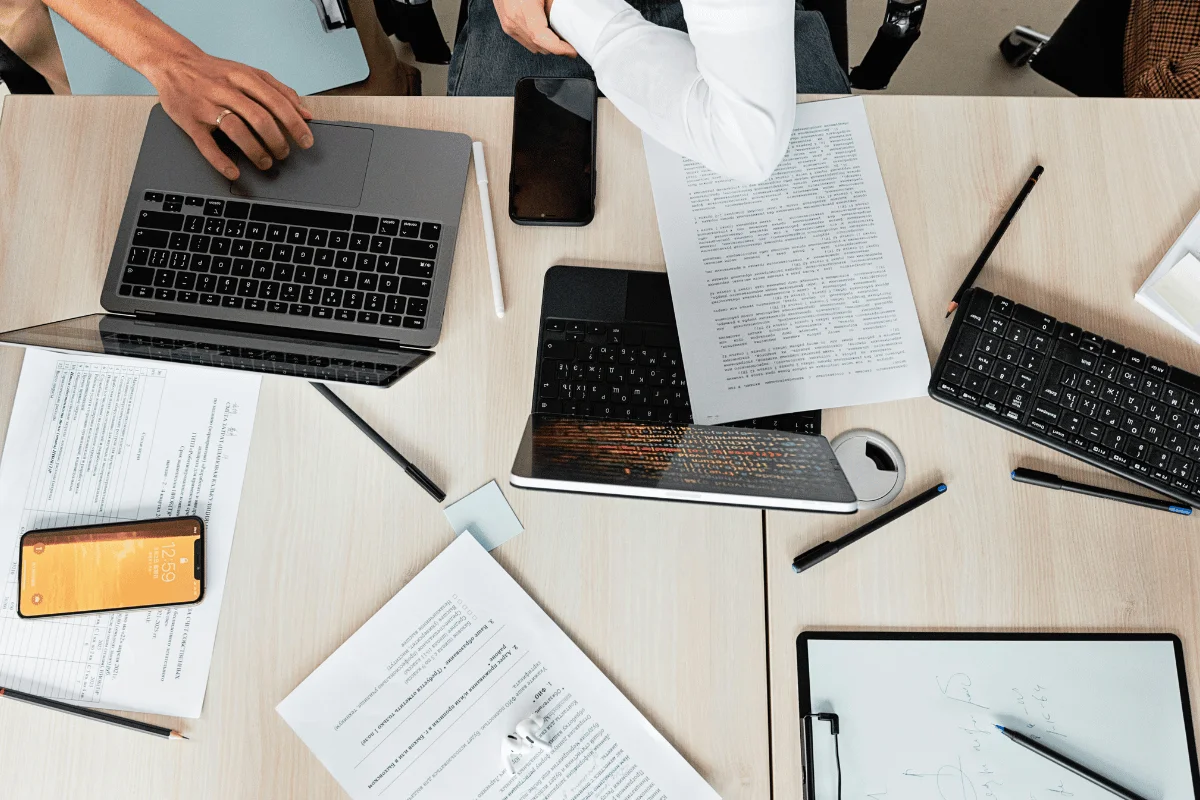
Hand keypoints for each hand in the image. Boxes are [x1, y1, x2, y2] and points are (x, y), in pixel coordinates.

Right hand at [144, 46, 314, 179]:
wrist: (172, 62)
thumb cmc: (215, 72)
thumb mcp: (248, 73)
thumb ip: (279, 90)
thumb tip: (306, 114)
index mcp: (243, 77)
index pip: (276, 102)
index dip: (294, 124)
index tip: (306, 141)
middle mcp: (225, 89)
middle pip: (259, 117)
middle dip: (277, 140)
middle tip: (285, 154)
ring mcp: (206, 105)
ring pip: (236, 129)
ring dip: (256, 151)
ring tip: (266, 162)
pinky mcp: (190, 121)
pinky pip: (206, 144)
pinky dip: (221, 161)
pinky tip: (234, 172)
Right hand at [492, 0, 575, 56]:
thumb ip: (554, 4)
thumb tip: (569, 16)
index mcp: (523, 11)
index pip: (542, 39)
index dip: (559, 48)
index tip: (572, 50)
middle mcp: (514, 22)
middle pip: (540, 46)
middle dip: (557, 47)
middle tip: (571, 42)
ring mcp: (509, 26)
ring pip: (534, 47)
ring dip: (548, 45)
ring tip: (560, 37)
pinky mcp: (507, 26)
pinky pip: (527, 41)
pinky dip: (538, 40)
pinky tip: (546, 31)